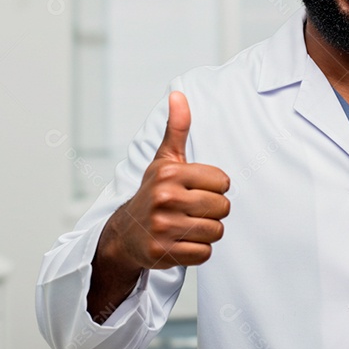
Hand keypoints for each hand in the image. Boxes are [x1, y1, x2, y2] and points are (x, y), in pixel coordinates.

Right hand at [108, 91, 230, 269]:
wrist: (125, 233)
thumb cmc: (152, 192)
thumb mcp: (164, 160)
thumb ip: (177, 129)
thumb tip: (178, 94)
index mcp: (170, 173)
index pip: (223, 182)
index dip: (215, 188)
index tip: (196, 190)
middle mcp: (164, 198)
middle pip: (222, 208)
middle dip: (212, 211)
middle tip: (192, 210)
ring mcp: (162, 227)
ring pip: (215, 231)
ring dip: (206, 232)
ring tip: (187, 226)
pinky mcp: (162, 252)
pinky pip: (204, 254)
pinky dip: (198, 251)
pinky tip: (181, 242)